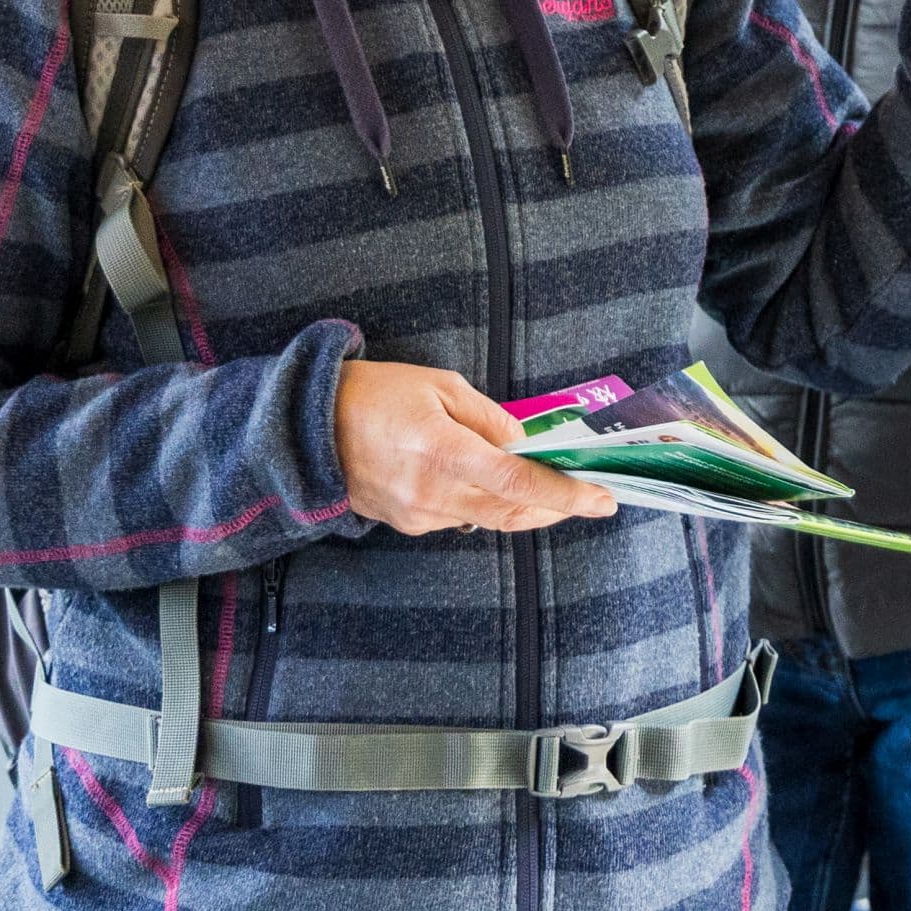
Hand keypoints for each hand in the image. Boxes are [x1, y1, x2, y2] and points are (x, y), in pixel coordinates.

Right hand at [332, 362, 614, 536]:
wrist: (308, 429)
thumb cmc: (375, 394)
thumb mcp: (439, 386)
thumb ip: (488, 418)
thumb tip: (525, 442)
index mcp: (441, 450)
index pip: (516, 481)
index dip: (564, 494)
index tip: (601, 499)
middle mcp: (432, 491)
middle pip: (513, 511)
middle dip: (557, 506)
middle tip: (591, 497)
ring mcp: (419, 514)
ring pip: (491, 518)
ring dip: (526, 506)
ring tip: (553, 487)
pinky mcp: (410, 524)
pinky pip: (464, 518)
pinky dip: (489, 504)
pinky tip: (498, 486)